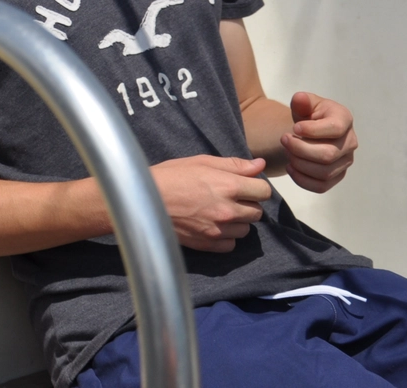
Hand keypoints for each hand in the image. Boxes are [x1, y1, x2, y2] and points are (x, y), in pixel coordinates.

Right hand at [150, 155, 271, 252]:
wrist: (143, 200)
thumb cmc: (170, 176)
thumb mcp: (201, 162)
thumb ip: (234, 165)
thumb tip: (260, 165)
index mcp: (228, 186)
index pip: (263, 191)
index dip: (256, 187)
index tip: (245, 186)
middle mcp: (228, 210)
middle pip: (257, 212)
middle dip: (247, 204)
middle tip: (228, 198)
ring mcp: (219, 230)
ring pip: (245, 230)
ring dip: (237, 221)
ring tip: (218, 212)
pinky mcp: (208, 244)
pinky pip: (231, 244)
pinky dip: (226, 237)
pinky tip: (213, 226)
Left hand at [281, 91, 357, 192]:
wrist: (310, 131)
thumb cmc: (308, 115)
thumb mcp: (304, 104)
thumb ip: (301, 101)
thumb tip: (300, 98)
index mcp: (344, 119)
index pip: (335, 129)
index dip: (312, 131)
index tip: (294, 128)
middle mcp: (350, 142)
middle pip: (328, 155)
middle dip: (300, 149)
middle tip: (284, 140)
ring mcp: (345, 161)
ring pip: (324, 172)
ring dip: (299, 164)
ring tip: (287, 152)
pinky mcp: (337, 176)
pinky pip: (321, 186)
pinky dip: (302, 180)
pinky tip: (290, 168)